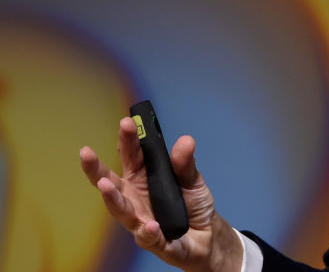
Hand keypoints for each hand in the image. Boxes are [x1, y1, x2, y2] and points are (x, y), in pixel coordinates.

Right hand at [80, 117, 242, 271]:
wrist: (207, 235)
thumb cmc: (193, 204)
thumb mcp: (193, 179)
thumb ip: (185, 163)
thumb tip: (185, 141)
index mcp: (143, 178)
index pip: (131, 156)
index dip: (128, 140)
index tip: (126, 122)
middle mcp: (135, 198)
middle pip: (113, 183)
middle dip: (97, 169)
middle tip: (86, 153)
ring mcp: (141, 220)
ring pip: (122, 211)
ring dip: (112, 198)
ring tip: (104, 185)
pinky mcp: (154, 241)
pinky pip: (149, 237)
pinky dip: (148, 231)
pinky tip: (150, 225)